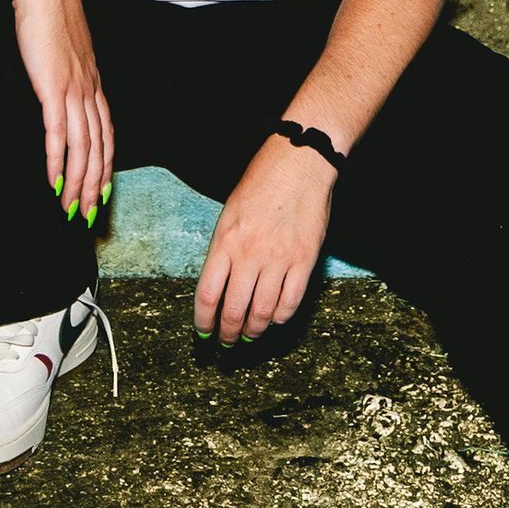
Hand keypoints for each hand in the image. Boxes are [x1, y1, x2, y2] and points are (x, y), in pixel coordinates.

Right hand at [9, 0, 112, 221]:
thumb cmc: (51, 17)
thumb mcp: (65, 52)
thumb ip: (67, 75)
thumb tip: (59, 91)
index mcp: (94, 85)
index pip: (107, 136)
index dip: (106, 168)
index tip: (102, 194)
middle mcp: (90, 92)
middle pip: (99, 150)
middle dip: (94, 187)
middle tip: (87, 216)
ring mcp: (74, 91)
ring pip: (82, 149)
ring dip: (78, 183)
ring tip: (70, 209)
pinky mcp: (53, 88)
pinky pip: (58, 133)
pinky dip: (57, 161)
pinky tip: (53, 181)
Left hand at [194, 138, 333, 342]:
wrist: (300, 163)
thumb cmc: (261, 184)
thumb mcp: (230, 214)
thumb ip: (224, 250)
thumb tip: (220, 287)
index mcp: (225, 242)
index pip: (207, 296)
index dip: (204, 323)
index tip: (204, 334)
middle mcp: (249, 255)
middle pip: (234, 311)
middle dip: (228, 334)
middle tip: (226, 343)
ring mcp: (278, 260)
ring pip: (262, 313)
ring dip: (254, 331)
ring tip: (250, 336)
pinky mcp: (305, 261)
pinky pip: (290, 302)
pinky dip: (280, 318)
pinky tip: (275, 319)